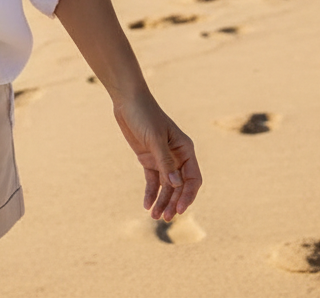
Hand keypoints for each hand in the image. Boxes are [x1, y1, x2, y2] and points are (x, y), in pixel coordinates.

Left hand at [112, 92, 201, 220]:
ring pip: (166, 186)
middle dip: (173, 202)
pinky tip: (147, 205)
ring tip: (155, 216)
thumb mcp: (155, 138)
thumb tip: (176, 185)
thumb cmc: (145, 115)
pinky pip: (152, 181)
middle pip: (179, 186)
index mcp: (185, 150)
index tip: (179, 209)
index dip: (188, 195)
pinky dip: (151, 193)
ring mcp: (162, 159)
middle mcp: (177, 156)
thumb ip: (164, 161)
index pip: (192, 179)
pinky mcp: (148, 159)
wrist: (127, 101)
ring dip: (162, 201)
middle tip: (164, 217)